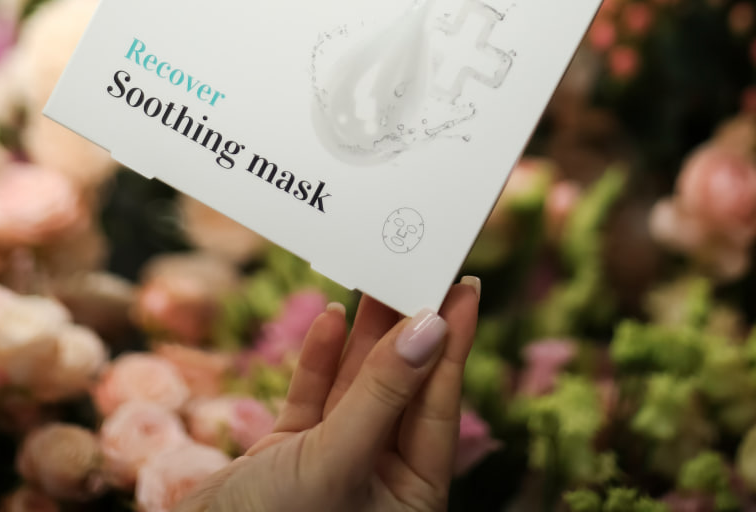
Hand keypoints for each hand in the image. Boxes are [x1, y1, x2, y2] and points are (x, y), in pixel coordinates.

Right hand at [177, 279, 479, 511]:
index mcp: (410, 499)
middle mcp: (379, 480)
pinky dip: (321, 357)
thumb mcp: (337, 461)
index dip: (451, 344)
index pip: (439, 406)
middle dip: (407, 328)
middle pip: (402, 387)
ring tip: (378, 274)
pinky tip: (330, 316)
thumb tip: (429, 328)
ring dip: (366, 332)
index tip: (463, 288)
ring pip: (358, 384)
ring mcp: (336, 463)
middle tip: (420, 266)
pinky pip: (316, 394)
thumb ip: (382, 392)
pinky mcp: (292, 453)